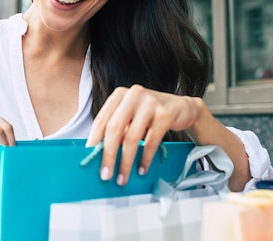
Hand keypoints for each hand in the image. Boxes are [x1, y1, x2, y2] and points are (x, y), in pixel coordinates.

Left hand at [86, 84, 202, 185]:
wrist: (182, 108)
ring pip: (132, 138)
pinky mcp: (165, 114)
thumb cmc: (151, 113)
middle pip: (114, 129)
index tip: (89, 157)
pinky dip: (145, 159)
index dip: (94, 140)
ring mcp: (150, 103)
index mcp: (120, 95)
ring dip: (126, 162)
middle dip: (108, 155)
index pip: (102, 119)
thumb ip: (117, 128)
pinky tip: (142, 169)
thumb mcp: (131, 115)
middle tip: (105, 174)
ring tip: (123, 177)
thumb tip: (99, 154)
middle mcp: (134, 95)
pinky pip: (151, 142)